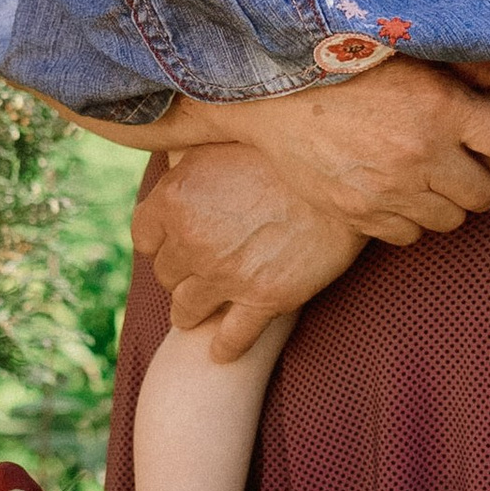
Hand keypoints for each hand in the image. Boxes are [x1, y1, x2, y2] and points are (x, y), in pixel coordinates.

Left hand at [135, 148, 366, 358]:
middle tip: (195, 273)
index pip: (144, 236)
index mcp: (175, 197)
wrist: (345, 172)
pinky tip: (221, 352)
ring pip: (187, 309)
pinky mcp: (265, 299)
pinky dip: (224, 348)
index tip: (171, 244)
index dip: (159, 241)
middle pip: (165, 274)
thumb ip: (186, 156)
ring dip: (189, 313)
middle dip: (179, 274)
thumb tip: (166, 153)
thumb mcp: (221, 138)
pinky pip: (232, 338)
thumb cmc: (283, 148)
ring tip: (194, 316)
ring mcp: (227, 274)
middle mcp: (192, 240)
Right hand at [194, 64, 489, 240]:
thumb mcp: (417, 51)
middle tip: (467, 164)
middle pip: (485, 194)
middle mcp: (421, 153)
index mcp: (442, 107)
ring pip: (449, 220)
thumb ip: (478, 68)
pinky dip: (410, 220)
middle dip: (482, 181)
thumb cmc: (349, 61)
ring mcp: (389, 188)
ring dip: (447, 203)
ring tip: (428, 177)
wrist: (272, 89)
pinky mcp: (358, 213)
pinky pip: (408, 236)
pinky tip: (397, 193)